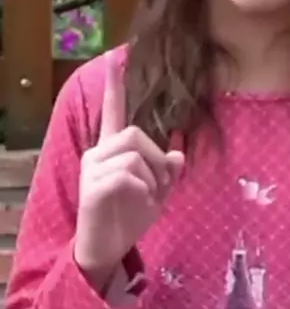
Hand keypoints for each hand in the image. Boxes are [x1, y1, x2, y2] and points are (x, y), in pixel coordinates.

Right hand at [74, 52, 183, 289]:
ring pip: (135, 154)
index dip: (114, 87)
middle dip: (157, 159)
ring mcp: (92, 170)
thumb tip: (179, 156)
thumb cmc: (128, 218)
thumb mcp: (156, 194)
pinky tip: (138, 205)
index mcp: (112, 151)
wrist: (105, 250)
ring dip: (152, 178)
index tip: (115, 58)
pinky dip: (143, 191)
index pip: (112, 112)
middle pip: (135, 134)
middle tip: (160, 186)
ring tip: (148, 198)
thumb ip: (168, 174)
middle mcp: (98, 154)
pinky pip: (128, 175)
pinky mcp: (92, 188)